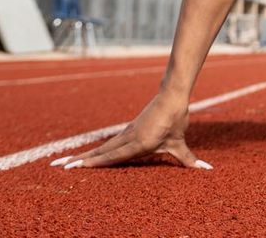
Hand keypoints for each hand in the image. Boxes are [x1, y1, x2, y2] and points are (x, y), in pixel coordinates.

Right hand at [51, 89, 210, 170]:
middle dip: (79, 161)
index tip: (74, 168)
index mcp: (138, 143)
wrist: (172, 95)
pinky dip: (98, 150)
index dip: (93, 163)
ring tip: (64, 162)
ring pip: (102, 147)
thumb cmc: (176, 119)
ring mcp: (127, 133)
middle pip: (100, 152)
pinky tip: (89, 156)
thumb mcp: (181, 142)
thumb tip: (207, 170)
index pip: (112, 156)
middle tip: (58, 167)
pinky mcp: (129, 130)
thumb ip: (190, 160)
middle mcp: (128, 138)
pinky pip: (109, 143)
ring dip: (84, 155)